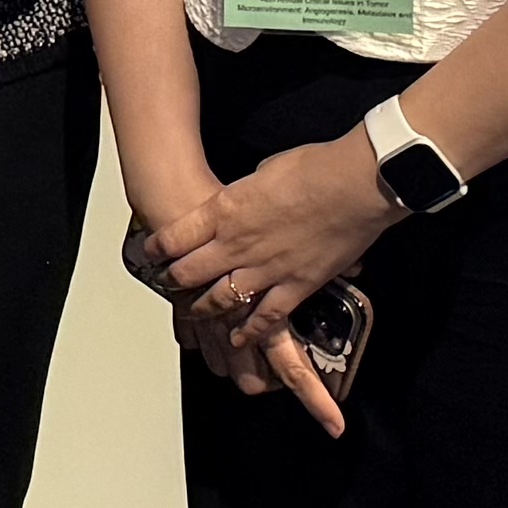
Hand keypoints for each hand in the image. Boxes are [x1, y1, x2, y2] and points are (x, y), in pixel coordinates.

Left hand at [146, 135, 389, 429]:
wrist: (356, 184)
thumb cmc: (315, 167)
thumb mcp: (265, 171)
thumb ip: (249, 192)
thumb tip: (250, 197)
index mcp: (225, 210)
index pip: (175, 236)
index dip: (158, 247)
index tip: (151, 251)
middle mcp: (236, 244)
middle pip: (189, 272)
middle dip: (175, 280)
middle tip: (169, 284)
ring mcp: (264, 269)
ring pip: (220, 300)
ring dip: (204, 309)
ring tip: (195, 313)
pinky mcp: (296, 287)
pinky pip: (265, 318)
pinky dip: (249, 332)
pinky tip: (239, 340)